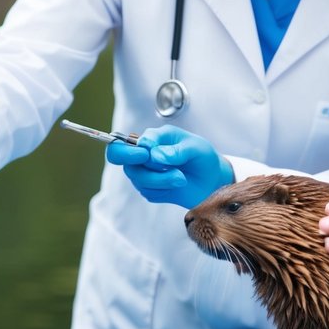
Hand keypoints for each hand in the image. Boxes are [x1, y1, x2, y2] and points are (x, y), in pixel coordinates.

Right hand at [105, 125, 233, 207]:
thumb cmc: (203, 158)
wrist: (211, 181)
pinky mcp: (149, 189)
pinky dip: (163, 189)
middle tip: (146, 158)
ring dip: (160, 179)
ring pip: (136, 176)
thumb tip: (155, 155)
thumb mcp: (196, 148)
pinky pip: (146, 191)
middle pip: (117, 154)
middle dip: (127, 156)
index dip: (133, 148)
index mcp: (154, 137)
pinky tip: (177, 184)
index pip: (129, 139)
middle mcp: (144, 152)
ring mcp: (144, 171)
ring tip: (180, 178)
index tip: (147, 153)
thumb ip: (176, 150)